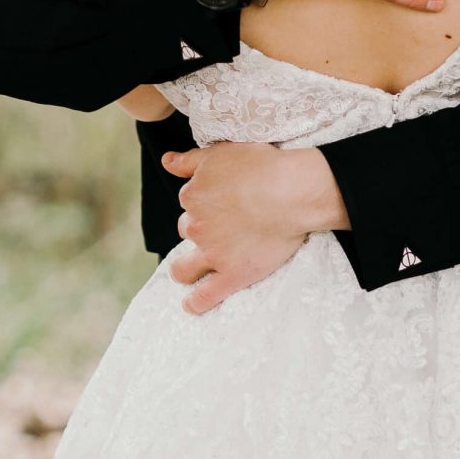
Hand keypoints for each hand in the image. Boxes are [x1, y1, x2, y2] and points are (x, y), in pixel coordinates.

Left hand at [160, 143, 348, 314]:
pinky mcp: (232, 274)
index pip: (190, 202)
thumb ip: (189, 160)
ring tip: (187, 272)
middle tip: (223, 229)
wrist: (292, 191)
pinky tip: (191, 305)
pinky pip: (205, 295)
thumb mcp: (220, 153)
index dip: (206, 202)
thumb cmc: (263, 167)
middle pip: (188, 231)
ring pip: (185, 267)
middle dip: (199, 231)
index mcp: (193, 195)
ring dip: (183, 270)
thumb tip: (166, 162)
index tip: (223, 203)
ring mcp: (213, 252)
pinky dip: (195, 303)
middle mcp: (197, 225)